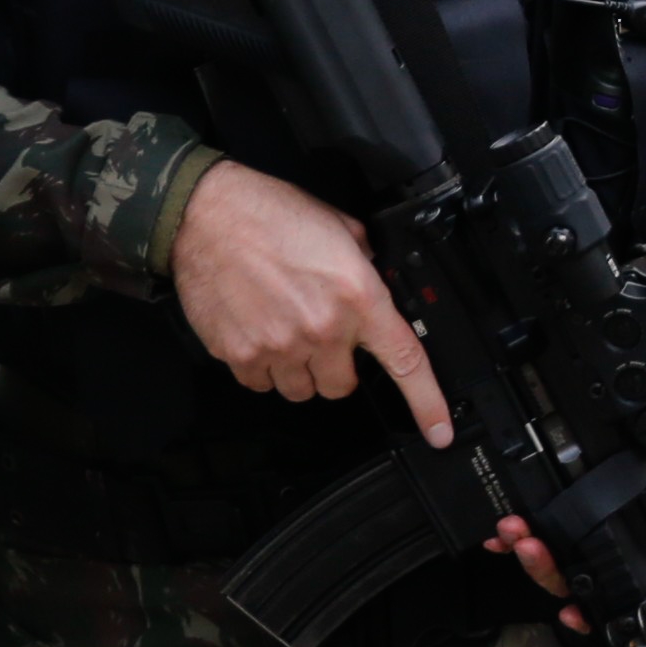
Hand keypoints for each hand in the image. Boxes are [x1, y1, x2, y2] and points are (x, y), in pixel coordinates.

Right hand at [171, 161, 449, 443]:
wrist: (208, 216)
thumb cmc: (271, 215)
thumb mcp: (342, 229)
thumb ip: (366, 266)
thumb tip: (375, 286)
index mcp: (358, 297)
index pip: (404, 360)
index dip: (427, 403)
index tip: (437, 431)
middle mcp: (322, 329)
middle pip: (343, 387)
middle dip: (337, 368)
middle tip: (323, 337)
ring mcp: (279, 347)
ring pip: (302, 390)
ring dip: (300, 370)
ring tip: (286, 330)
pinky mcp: (240, 356)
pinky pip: (261, 385)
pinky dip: (263, 368)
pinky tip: (260, 332)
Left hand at [490, 440, 645, 632]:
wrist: (602, 390)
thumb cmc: (639, 425)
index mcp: (627, 529)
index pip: (609, 580)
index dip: (590, 605)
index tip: (573, 608)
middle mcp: (595, 534)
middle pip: (566, 576)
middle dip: (542, 566)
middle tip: (529, 543)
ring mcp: (565, 526)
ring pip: (540, 560)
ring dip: (522, 551)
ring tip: (512, 529)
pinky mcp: (540, 512)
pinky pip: (518, 540)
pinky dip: (505, 541)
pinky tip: (497, 534)